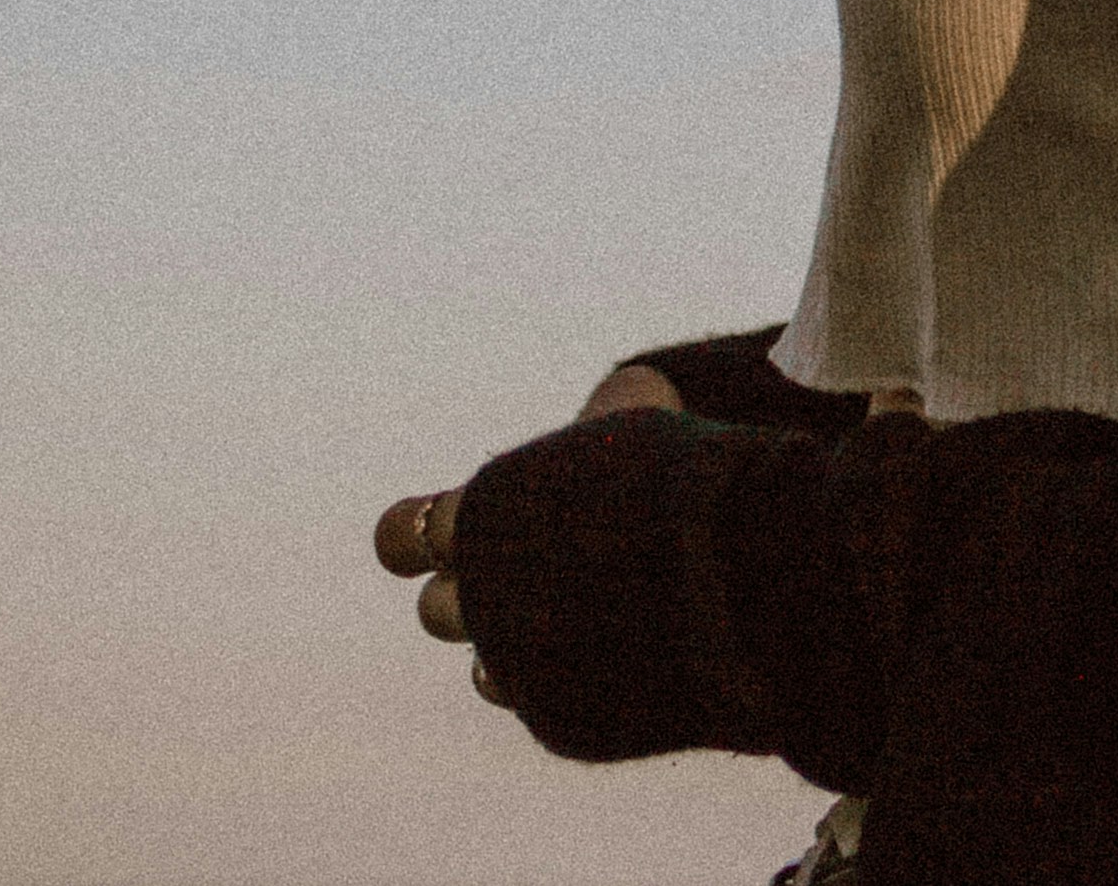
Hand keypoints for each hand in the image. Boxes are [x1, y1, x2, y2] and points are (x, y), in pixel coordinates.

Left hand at [376, 365, 682, 697]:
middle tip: (516, 573)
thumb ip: (596, 430)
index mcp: (477, 517)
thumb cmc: (667, 474)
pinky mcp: (557, 712)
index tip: (437, 528)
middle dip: (470, 595)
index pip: (401, 536)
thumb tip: (614, 406)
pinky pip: (541, 703)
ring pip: (482, 672)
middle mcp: (480, 596)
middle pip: (436, 611)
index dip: (413, 534)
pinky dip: (565, 683)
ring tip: (560, 623)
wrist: (716, 564)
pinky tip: (604, 655)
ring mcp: (515, 663)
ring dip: (510, 651)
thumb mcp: (629, 423)